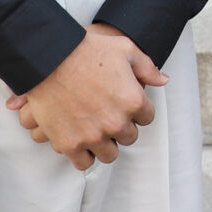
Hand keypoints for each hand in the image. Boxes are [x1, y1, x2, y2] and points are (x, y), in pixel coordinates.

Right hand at [5, 23, 165, 169]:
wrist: (49, 57)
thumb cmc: (88, 50)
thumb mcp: (125, 49)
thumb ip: (147, 67)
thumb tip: (163, 80)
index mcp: (133, 101)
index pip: (147, 117)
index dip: (137, 109)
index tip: (125, 103)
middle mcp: (116, 123)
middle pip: (129, 137)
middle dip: (122, 126)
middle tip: (109, 114)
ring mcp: (92, 136)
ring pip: (109, 154)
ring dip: (105, 143)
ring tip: (96, 130)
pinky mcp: (69, 144)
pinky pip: (83, 163)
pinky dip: (83, 154)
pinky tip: (81, 141)